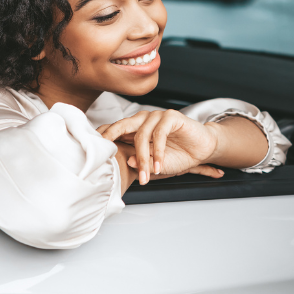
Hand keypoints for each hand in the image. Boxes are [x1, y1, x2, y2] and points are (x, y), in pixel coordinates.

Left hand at [98, 110, 224, 185]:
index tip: (92, 152)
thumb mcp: (154, 164)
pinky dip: (158, 152)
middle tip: (105, 155)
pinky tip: (158, 165)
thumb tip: (129, 160)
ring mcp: (157, 116)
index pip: (114, 129)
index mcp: (135, 129)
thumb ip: (141, 162)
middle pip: (121, 125)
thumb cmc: (178, 156)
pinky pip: (159, 133)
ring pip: (141, 135)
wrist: (202, 150)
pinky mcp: (171, 117)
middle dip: (111, 139)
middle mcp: (144, 120)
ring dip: (143, 158)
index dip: (103, 138)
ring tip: (146, 176)